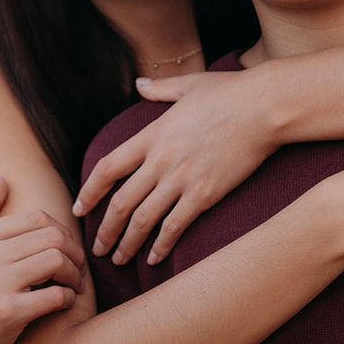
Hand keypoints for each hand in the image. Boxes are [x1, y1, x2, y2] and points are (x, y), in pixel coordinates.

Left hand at [74, 70, 277, 266]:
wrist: (264, 107)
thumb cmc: (230, 92)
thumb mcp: (189, 84)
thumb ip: (160, 89)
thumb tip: (140, 84)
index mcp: (152, 134)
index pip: (108, 167)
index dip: (89, 191)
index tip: (79, 209)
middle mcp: (160, 159)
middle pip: (120, 202)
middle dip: (105, 230)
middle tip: (96, 249)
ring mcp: (181, 178)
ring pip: (143, 219)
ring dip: (127, 243)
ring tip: (118, 259)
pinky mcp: (205, 194)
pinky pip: (174, 226)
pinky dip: (161, 245)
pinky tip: (154, 258)